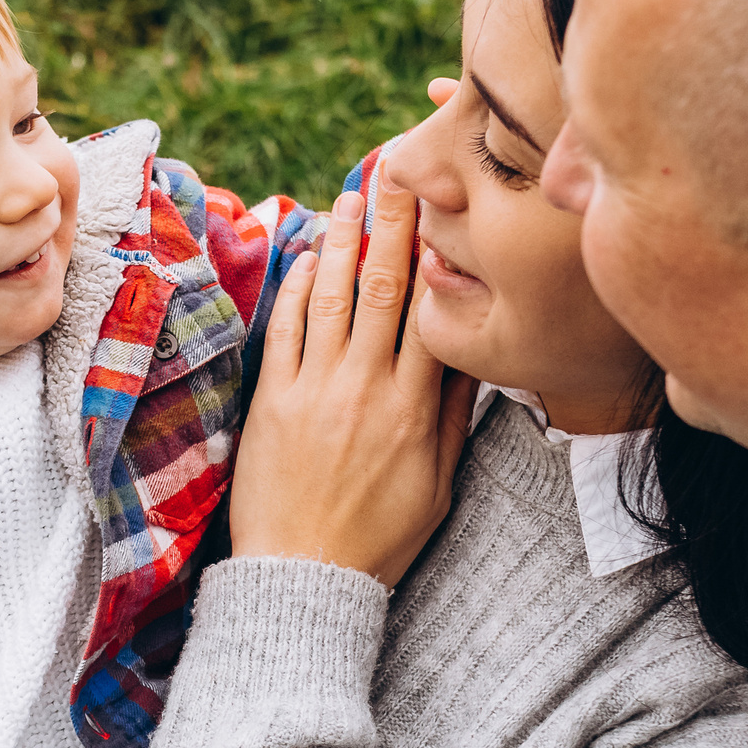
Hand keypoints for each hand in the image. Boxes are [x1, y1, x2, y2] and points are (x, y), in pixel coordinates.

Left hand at [229, 182, 476, 588]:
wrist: (304, 578)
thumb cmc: (378, 540)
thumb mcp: (439, 487)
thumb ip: (456, 420)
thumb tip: (474, 359)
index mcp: (417, 410)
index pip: (436, 312)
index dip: (442, 253)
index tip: (449, 208)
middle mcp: (369, 389)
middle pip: (388, 287)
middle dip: (396, 220)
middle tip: (402, 168)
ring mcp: (317, 391)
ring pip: (336, 297)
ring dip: (347, 238)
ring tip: (355, 192)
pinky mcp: (273, 400)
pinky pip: (288, 329)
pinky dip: (300, 286)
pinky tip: (312, 253)